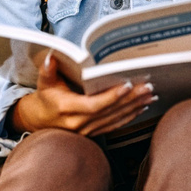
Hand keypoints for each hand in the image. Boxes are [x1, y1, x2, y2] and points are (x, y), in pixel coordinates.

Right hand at [9, 55, 156, 136]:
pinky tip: (142, 107)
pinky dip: (130, 116)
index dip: (111, 96)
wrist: (40, 121)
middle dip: (130, 99)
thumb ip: (47, 70)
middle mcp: (78, 123)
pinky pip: (114, 125)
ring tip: (149, 95)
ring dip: (134, 107)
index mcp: (66, 109)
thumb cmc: (45, 98)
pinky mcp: (93, 133)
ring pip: (115, 119)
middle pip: (109, 111)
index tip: (127, 85)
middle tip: (147, 87)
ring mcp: (87, 131)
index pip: (93, 105)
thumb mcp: (43, 82)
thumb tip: (50, 57)